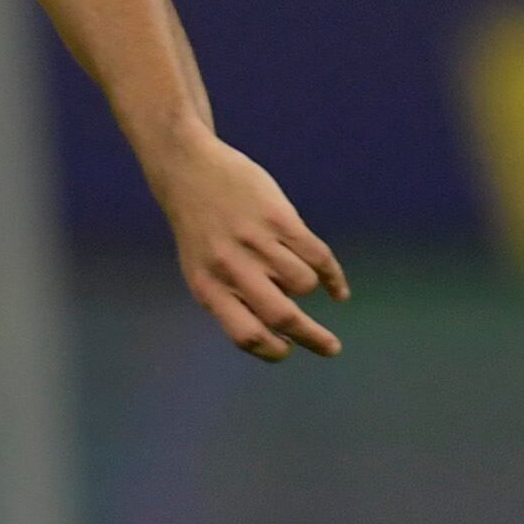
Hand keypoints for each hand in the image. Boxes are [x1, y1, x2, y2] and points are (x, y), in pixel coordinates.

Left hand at [149, 133, 346, 360]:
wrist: (188, 171)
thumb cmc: (199, 228)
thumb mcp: (200, 268)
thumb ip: (231, 298)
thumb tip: (276, 334)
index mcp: (207, 288)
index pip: (245, 335)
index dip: (271, 350)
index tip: (287, 351)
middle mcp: (231, 269)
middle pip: (282, 316)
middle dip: (312, 338)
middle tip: (331, 348)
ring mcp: (256, 243)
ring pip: (303, 284)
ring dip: (309, 287)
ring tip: (296, 274)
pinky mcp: (279, 219)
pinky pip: (318, 256)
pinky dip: (333, 276)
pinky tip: (336, 288)